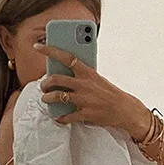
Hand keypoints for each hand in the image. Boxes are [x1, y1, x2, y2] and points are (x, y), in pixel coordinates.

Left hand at [34, 43, 150, 137]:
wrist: (124, 109)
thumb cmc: (109, 92)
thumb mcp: (97, 78)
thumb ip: (82, 74)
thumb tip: (64, 71)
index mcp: (88, 72)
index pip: (66, 57)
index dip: (50, 50)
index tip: (38, 46)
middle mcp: (84, 84)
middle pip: (56, 79)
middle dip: (45, 83)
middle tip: (44, 86)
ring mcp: (84, 100)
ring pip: (57, 97)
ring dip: (47, 99)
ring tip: (46, 99)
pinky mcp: (85, 114)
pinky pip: (66, 117)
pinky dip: (60, 118)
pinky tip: (58, 117)